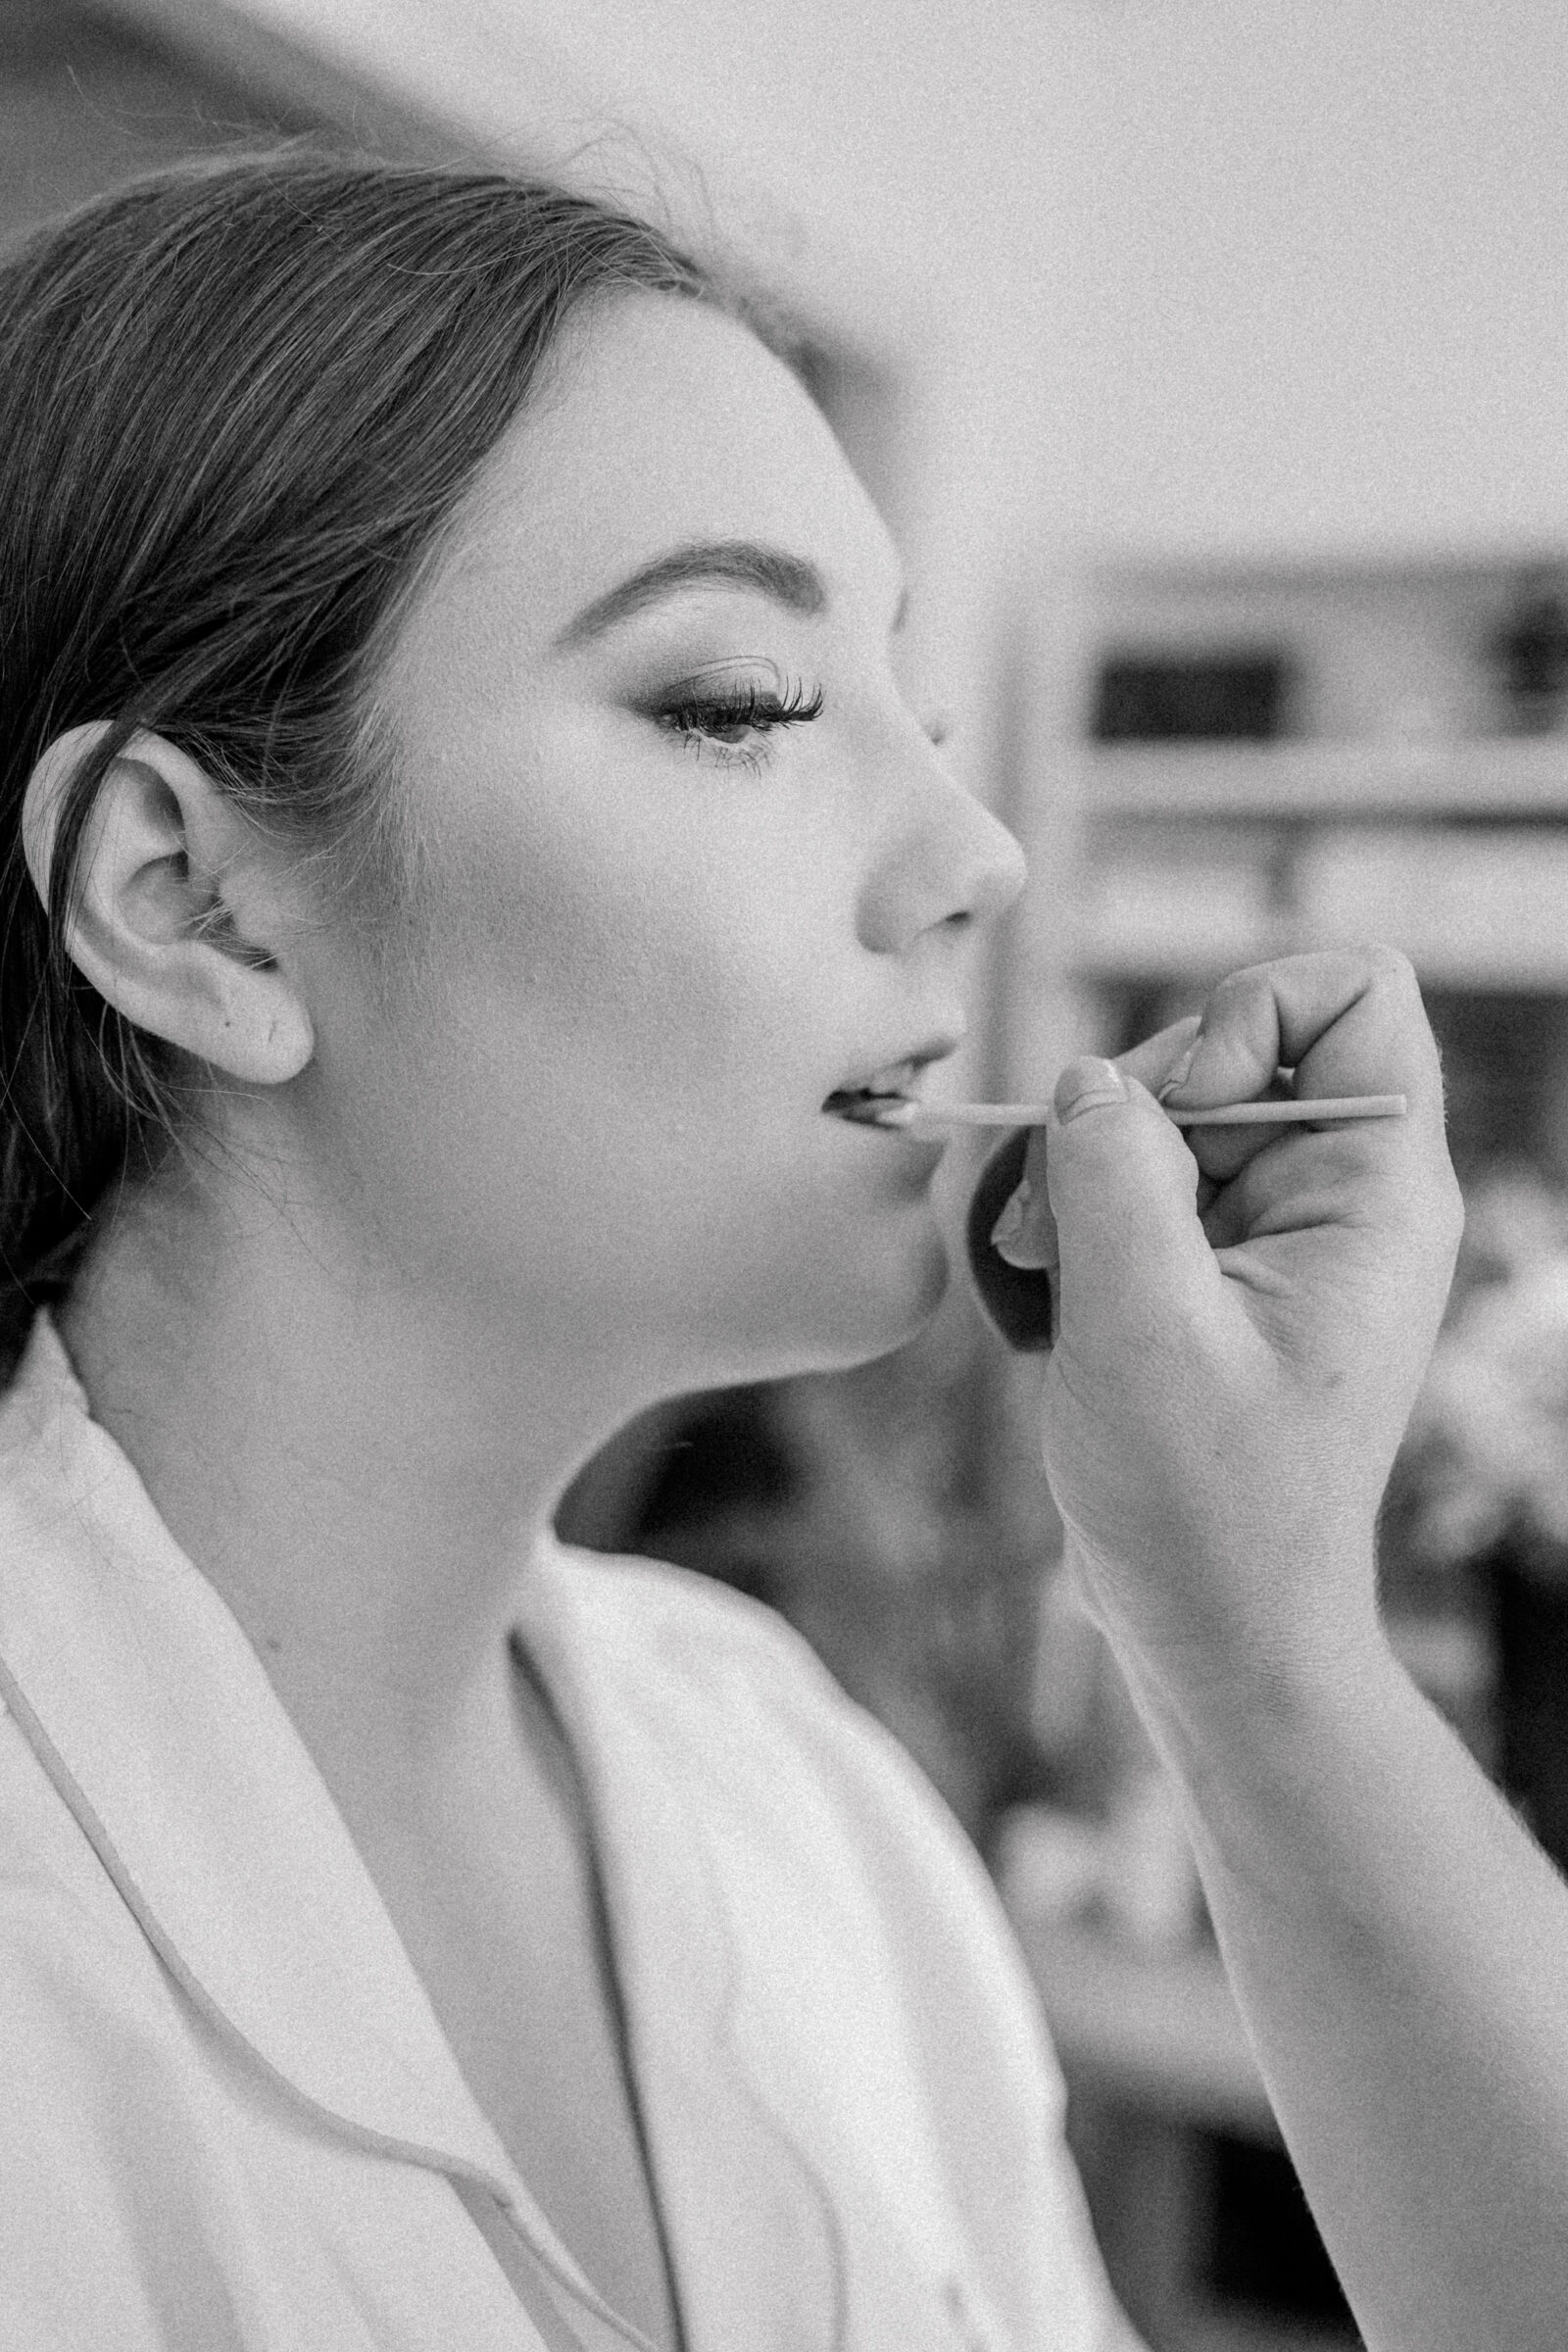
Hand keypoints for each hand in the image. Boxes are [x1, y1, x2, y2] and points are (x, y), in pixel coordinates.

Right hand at [970, 951, 1463, 1695]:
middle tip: (1062, 1219)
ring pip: (1165, 1115)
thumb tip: (1089, 1081)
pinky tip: (1052, 1299)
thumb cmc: (1203, 1506)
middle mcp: (1341, 1198)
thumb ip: (1114, 1175)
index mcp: (1376, 1195)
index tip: (1178, 1111)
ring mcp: (1278, 1236)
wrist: (1217, 1631)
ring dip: (1082, 1174)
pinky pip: (1137, 1184)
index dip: (1248, 1013)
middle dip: (1127, 1113)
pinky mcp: (1218, 1273)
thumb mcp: (1144, 1328)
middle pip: (1229, 1046)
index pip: (1356, 990)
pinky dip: (1079, 1221)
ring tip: (1044, 1272)